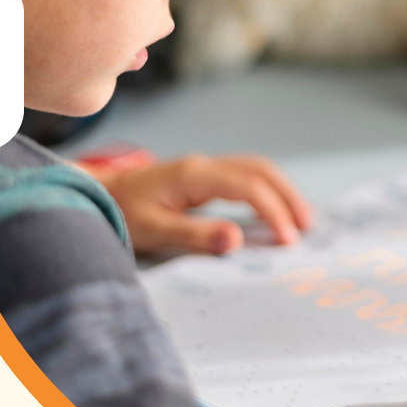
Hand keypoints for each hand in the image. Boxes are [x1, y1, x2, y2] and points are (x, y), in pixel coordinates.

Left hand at [89, 153, 313, 254]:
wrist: (98, 195)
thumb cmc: (122, 212)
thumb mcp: (154, 230)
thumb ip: (195, 235)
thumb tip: (235, 239)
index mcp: (194, 176)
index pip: (247, 186)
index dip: (273, 211)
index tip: (287, 240)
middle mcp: (204, 166)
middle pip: (260, 169)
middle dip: (288, 196)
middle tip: (308, 228)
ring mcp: (205, 169)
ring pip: (256, 169)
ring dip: (282, 191)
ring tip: (301, 221)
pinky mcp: (204, 179)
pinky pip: (245, 177)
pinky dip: (268, 191)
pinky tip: (275, 212)